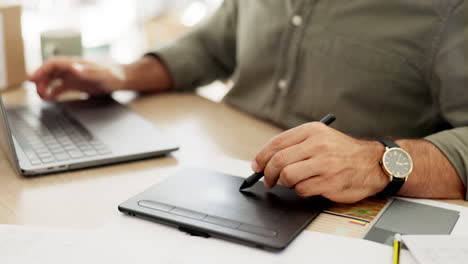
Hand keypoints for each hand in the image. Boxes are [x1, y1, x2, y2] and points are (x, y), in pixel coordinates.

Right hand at [29, 57, 125, 100]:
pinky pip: (60, 87)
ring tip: (42, 96)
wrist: (123, 78)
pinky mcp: (76, 84)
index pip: (53, 63)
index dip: (41, 70)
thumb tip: (72, 68)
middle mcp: (72, 68)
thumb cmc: (114, 74)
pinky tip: (49, 98)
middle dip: (40, 80)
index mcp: (76, 63)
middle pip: (50, 71)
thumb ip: (88, 71)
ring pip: (53, 79)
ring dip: (45, 86)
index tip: (32, 78)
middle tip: (38, 92)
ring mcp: (73, 76)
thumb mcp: (103, 74)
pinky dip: (53, 92)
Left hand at [252, 122, 388, 202]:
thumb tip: (266, 159)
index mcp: (312, 131)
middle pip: (278, 161)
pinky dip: (301, 190)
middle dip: (268, 173)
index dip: (262, 157)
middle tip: (268, 180)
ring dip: (285, 183)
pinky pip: (302, 190)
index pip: (277, 143)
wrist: (374, 163)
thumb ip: (295, 145)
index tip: (257, 166)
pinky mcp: (329, 182)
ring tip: (293, 181)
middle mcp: (318, 145)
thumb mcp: (321, 137)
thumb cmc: (343, 152)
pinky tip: (310, 186)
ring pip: (287, 176)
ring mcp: (324, 164)